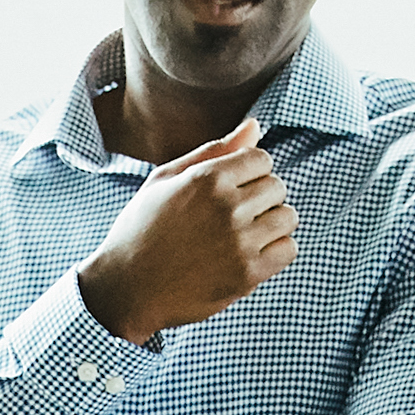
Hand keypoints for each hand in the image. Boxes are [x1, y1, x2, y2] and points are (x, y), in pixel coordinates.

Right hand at [73, 121, 295, 342]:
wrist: (125, 290)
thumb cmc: (141, 229)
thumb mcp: (164, 180)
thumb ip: (212, 151)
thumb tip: (256, 125)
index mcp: (206, 178)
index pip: (262, 158)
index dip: (248, 173)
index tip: (229, 191)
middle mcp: (227, 206)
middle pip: (277, 186)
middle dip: (260, 198)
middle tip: (232, 217)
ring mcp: (239, 242)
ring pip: (288, 217)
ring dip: (271, 224)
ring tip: (245, 235)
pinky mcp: (247, 274)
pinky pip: (288, 250)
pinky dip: (275, 252)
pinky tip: (251, 255)